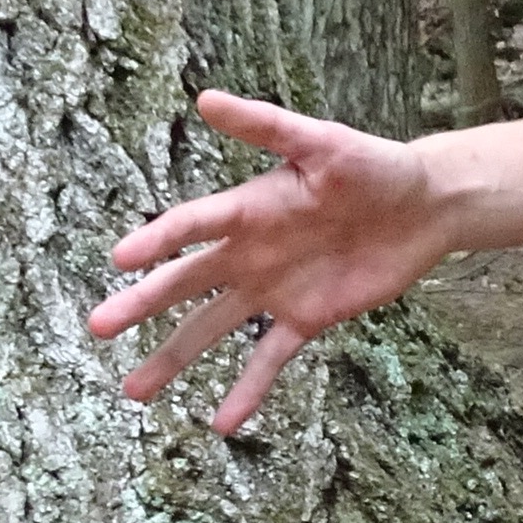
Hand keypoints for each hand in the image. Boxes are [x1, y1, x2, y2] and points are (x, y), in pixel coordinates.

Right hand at [89, 90, 456, 432]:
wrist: (423, 206)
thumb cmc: (372, 165)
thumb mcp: (322, 143)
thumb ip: (267, 126)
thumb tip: (206, 98)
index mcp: (247, 207)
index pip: (192, 225)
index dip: (158, 240)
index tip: (120, 259)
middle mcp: (248, 251)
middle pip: (186, 283)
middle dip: (143, 305)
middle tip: (99, 328)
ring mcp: (273, 289)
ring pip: (212, 328)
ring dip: (174, 358)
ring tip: (135, 391)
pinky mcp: (306, 318)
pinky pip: (269, 358)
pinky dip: (247, 390)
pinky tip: (220, 423)